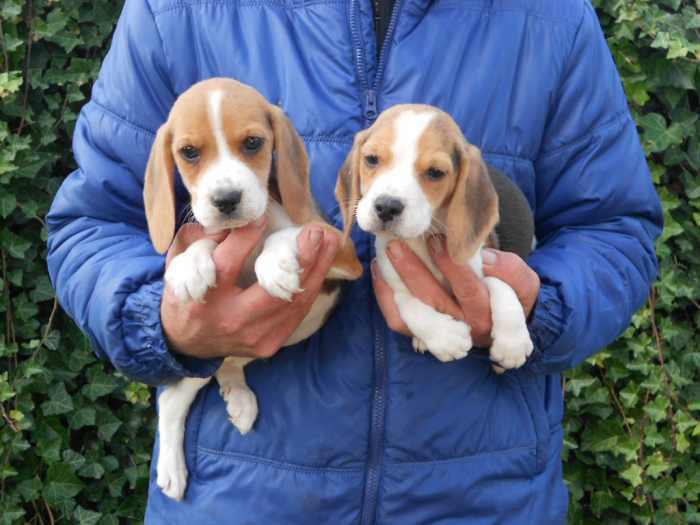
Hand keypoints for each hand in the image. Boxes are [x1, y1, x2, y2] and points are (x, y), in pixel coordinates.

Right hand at [161, 220, 339, 358]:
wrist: (189, 342)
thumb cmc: (189, 294)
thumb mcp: (182, 265)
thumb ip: (204, 241)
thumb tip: (237, 219)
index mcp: (203, 298)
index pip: (226, 264)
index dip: (245, 238)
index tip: (262, 217)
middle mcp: (229, 320)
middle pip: (271, 289)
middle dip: (299, 258)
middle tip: (316, 231)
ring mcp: (252, 336)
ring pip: (293, 302)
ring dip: (316, 269)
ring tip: (328, 241)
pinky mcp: (269, 344)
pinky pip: (297, 312)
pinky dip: (310, 286)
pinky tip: (321, 264)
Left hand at [371, 237, 539, 346]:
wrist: (503, 324)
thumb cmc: (510, 293)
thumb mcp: (522, 280)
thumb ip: (508, 269)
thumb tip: (484, 258)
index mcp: (488, 314)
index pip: (469, 290)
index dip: (452, 266)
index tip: (437, 239)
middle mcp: (462, 328)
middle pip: (434, 301)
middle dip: (413, 270)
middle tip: (397, 243)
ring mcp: (439, 334)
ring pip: (411, 314)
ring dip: (395, 282)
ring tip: (385, 253)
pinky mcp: (421, 334)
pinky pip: (398, 321)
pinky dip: (385, 296)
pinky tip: (380, 269)